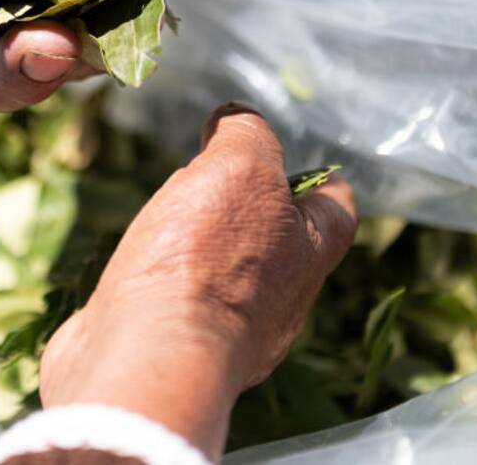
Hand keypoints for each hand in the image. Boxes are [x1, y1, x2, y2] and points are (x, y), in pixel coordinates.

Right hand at [38, 105, 356, 459]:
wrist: (148, 356)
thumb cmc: (203, 259)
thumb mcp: (238, 168)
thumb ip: (247, 137)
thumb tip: (238, 120)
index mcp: (307, 254)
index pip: (336, 209)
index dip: (322, 180)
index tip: (297, 161)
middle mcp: (280, 302)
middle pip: (281, 245)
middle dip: (254, 210)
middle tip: (217, 178)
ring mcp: (229, 334)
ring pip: (229, 276)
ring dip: (206, 246)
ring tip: (173, 215)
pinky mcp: (179, 350)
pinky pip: (181, 306)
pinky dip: (167, 282)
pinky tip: (140, 265)